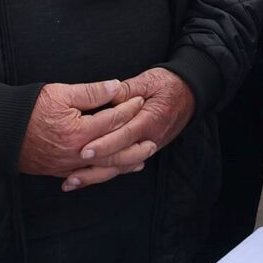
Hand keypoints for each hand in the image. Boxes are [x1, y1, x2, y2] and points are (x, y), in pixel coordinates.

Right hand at [15, 79, 146, 182]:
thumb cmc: (28, 108)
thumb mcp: (60, 92)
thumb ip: (91, 92)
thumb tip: (116, 87)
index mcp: (78, 131)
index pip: (113, 120)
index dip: (129, 108)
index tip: (140, 100)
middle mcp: (76, 153)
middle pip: (115, 151)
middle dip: (135, 144)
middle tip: (153, 139)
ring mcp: (67, 166)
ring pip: (104, 168)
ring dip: (125, 163)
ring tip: (142, 158)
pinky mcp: (59, 171)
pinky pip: (87, 176)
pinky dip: (103, 173)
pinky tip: (113, 170)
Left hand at [60, 67, 197, 189]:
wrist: (190, 93)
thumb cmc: (168, 84)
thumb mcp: (148, 80)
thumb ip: (126, 90)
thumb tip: (107, 96)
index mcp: (150, 119)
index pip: (125, 135)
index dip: (104, 144)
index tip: (84, 150)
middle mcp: (151, 138)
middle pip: (121, 158)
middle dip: (96, 167)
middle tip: (71, 173)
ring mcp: (150, 146)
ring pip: (122, 167)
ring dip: (97, 175)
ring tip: (73, 181)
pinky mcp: (145, 149)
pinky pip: (125, 165)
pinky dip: (107, 173)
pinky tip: (89, 178)